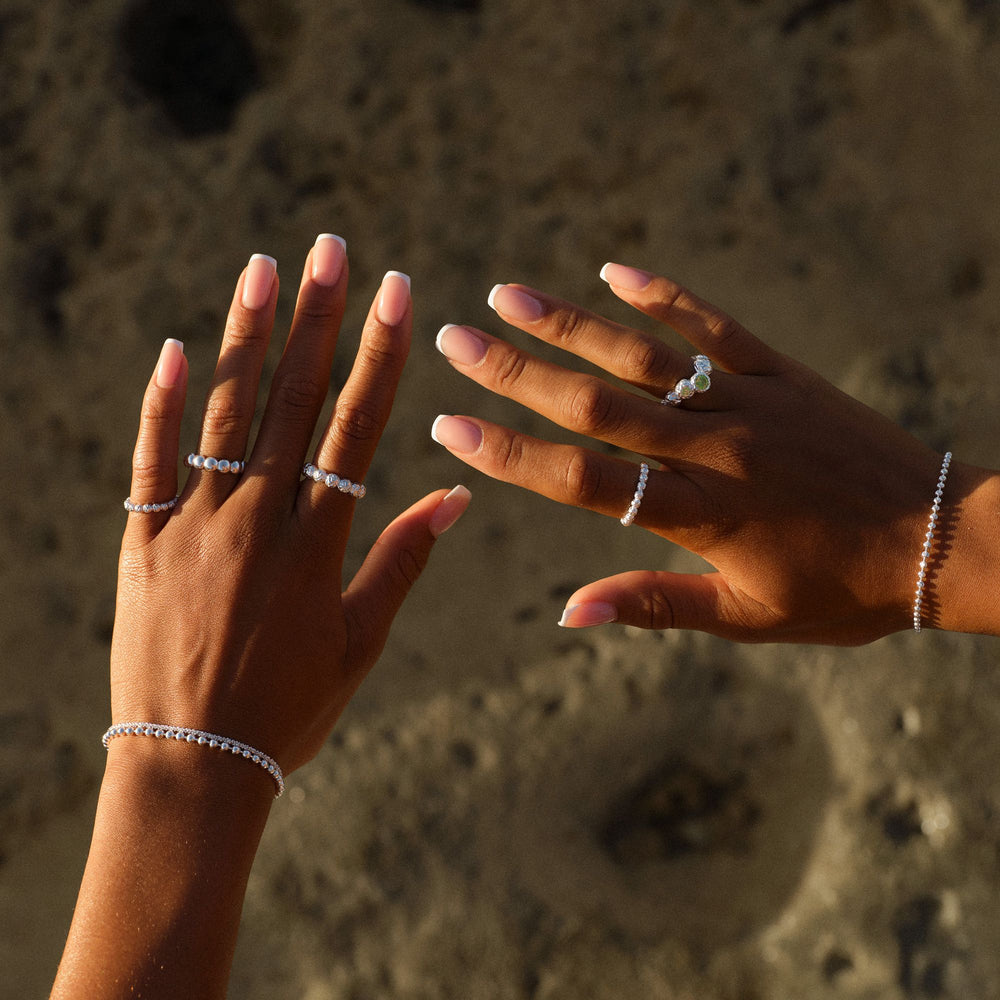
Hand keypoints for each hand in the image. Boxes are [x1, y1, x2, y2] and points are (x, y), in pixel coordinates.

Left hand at [114, 238, 469, 777]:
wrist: (196, 765)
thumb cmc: (291, 711)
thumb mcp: (362, 642)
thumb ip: (404, 560)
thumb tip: (457, 496)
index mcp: (320, 542)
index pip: (358, 426)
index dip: (381, 355)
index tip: (398, 293)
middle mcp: (260, 519)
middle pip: (293, 400)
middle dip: (316, 318)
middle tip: (329, 248)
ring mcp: (196, 526)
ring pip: (225, 414)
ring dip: (245, 337)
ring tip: (260, 267)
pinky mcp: (143, 543)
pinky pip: (150, 463)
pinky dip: (161, 406)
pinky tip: (174, 349)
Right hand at [431, 263, 997, 643]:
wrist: (941, 538)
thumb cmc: (840, 591)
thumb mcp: (747, 617)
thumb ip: (653, 605)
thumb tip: (567, 614)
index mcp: (699, 514)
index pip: (584, 481)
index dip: (511, 454)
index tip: (451, 428)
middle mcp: (714, 450)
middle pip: (597, 406)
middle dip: (517, 372)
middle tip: (454, 340)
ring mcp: (748, 402)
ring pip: (644, 356)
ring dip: (571, 324)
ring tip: (507, 295)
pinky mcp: (782, 374)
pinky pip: (715, 325)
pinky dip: (665, 295)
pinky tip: (615, 270)